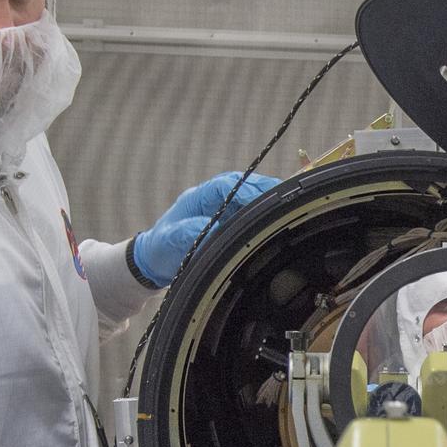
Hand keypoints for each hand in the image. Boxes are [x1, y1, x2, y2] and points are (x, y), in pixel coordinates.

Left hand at [132, 171, 280, 286]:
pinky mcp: (230, 222)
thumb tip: (214, 230)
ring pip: (251, 197)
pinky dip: (266, 214)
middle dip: (266, 190)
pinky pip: (251, 213)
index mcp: (199, 197)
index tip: (261, 199)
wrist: (156, 260)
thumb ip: (189, 232)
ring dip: (269, 200)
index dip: (246, 190)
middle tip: (287, 198)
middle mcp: (214, 199)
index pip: (227, 185)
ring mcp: (224, 209)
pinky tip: (281, 220)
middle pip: (245, 186)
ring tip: (290, 207)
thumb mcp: (170, 241)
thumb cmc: (161, 248)